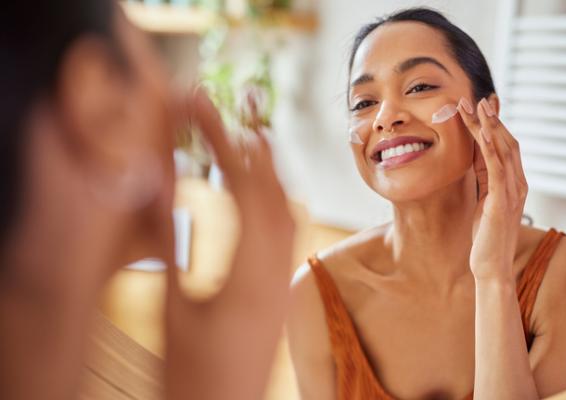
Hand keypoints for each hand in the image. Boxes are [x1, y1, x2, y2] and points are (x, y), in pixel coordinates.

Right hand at [164, 88, 294, 398]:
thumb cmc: (194, 372)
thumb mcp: (173, 307)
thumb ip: (170, 243)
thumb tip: (159, 183)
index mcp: (249, 274)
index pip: (241, 187)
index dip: (221, 139)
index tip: (203, 105)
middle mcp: (278, 272)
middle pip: (276, 191)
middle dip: (256, 141)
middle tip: (240, 101)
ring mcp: (285, 282)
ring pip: (289, 210)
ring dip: (272, 169)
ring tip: (255, 133)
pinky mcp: (282, 292)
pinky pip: (290, 233)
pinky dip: (278, 199)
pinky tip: (267, 190)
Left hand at [457, 97, 527, 280]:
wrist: (490, 266)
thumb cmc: (484, 236)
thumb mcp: (482, 199)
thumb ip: (483, 178)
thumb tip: (476, 155)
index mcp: (513, 183)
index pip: (504, 147)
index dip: (493, 125)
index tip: (481, 106)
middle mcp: (518, 183)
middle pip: (506, 142)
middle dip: (491, 119)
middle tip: (476, 99)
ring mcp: (512, 192)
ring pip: (502, 150)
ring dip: (488, 126)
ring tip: (475, 106)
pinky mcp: (501, 201)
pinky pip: (497, 169)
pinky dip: (490, 148)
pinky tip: (481, 133)